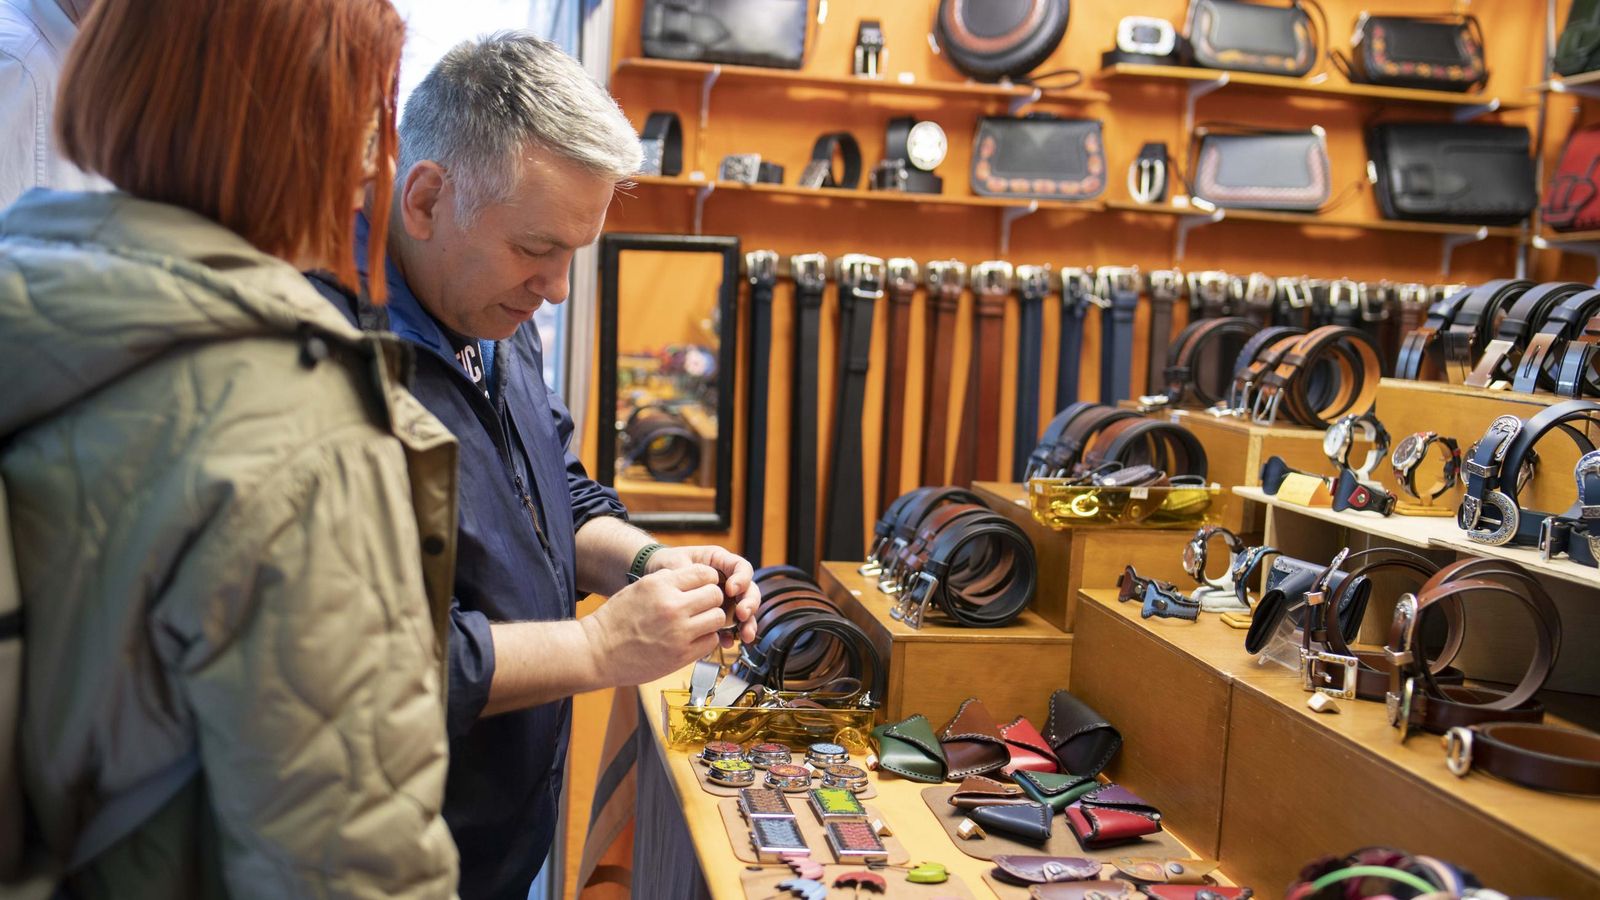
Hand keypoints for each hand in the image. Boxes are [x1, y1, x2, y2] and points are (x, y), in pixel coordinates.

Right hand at [582, 564, 726, 686]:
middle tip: (702, 606)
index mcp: (660, 585)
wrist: (596, 652)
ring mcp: (678, 632)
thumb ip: (666, 581)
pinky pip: (711, 641)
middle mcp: (672, 606)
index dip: (707, 580)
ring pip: (718, 618)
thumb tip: (692, 577)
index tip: (703, 587)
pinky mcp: (681, 655)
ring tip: (698, 623)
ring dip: (711, 620)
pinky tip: (692, 638)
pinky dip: (705, 639)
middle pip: (715, 595)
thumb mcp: (638, 588)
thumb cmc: (614, 621)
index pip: (704, 573)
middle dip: (711, 600)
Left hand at [648, 545, 759, 645]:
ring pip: (744, 610)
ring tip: (745, 635)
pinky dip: (732, 634)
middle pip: (749, 590)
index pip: (741, 567)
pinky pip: (731, 625)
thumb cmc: (668, 564)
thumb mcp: (675, 562)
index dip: (741, 578)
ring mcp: (725, 598)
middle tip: (742, 614)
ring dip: (748, 623)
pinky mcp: (719, 614)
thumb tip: (697, 583)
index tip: (731, 590)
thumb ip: (687, 570)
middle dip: (749, 603)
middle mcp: (728, 580)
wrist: (656, 582)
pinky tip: (727, 642)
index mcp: (720, 562)